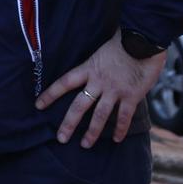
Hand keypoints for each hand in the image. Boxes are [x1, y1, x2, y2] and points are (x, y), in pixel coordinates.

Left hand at [34, 29, 165, 147]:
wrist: (144, 39)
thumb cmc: (123, 40)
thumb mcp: (101, 49)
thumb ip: (95, 63)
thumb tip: (91, 67)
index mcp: (89, 68)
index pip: (64, 82)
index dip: (50, 94)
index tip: (38, 105)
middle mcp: (99, 81)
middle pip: (79, 105)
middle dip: (69, 123)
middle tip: (60, 138)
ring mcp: (115, 90)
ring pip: (100, 116)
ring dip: (92, 132)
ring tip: (85, 144)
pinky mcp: (131, 95)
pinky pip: (124, 116)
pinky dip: (120, 129)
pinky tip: (117, 139)